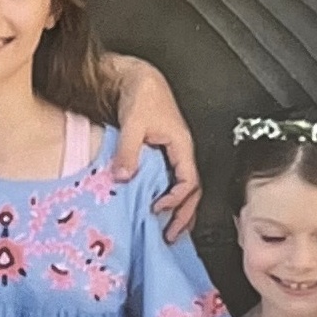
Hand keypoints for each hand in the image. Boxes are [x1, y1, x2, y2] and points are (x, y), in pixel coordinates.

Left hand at [110, 57, 200, 238]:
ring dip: (179, 212)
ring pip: (184, 190)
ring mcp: (174, 156)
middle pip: (192, 193)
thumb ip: (128, 150)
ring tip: (169, 233)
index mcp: (182, 146)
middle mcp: (182, 154)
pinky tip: (157, 212)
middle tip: (171, 237)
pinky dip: (168, 200)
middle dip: (184, 216)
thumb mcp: (133, 122)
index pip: (189, 182)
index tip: (158, 208)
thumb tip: (123, 176)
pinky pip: (171, 183)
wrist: (138, 79)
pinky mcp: (163, 157)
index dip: (176, 199)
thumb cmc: (142, 95)